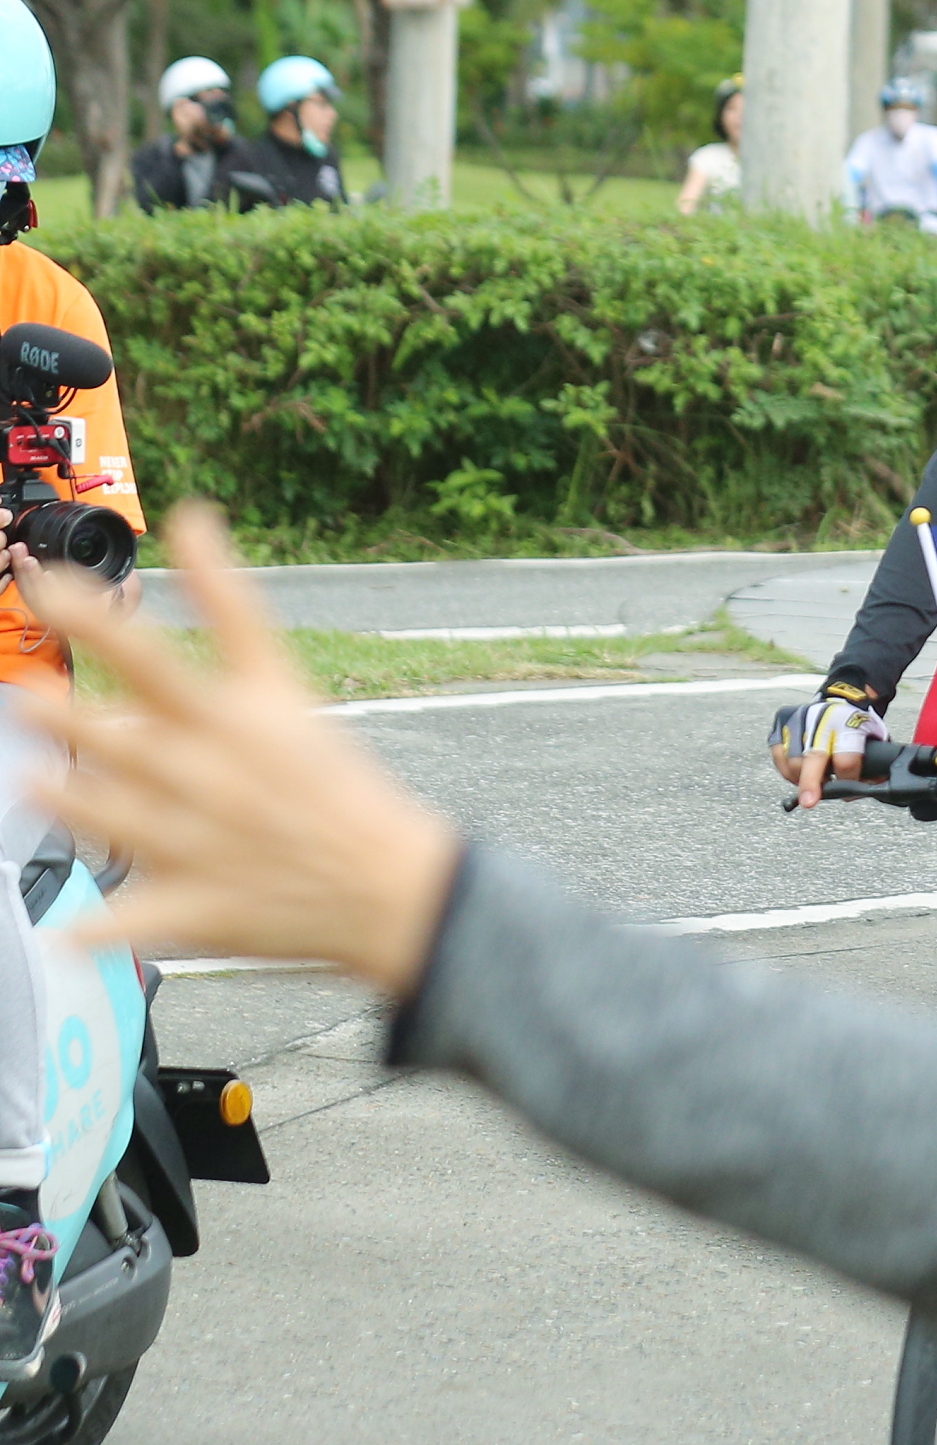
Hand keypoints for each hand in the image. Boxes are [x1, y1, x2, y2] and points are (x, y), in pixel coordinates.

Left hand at [15, 504, 463, 995]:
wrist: (393, 885)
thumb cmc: (335, 782)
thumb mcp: (288, 687)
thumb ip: (228, 608)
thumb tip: (192, 519)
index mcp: (237, 718)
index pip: (155, 654)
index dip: (93, 615)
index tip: (44, 581)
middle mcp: (212, 773)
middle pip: (111, 736)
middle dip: (58, 715)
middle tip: (30, 697)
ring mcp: (199, 841)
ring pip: (101, 817)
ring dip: (59, 796)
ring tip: (36, 779)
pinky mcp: (193, 904)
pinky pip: (128, 918)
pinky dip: (97, 926)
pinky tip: (73, 923)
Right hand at [770, 692, 886, 809]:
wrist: (841, 700)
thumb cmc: (856, 724)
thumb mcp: (873, 739)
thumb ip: (873, 765)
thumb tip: (868, 789)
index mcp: (848, 724)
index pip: (846, 760)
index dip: (847, 780)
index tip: (848, 791)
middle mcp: (821, 720)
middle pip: (813, 757)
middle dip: (810, 783)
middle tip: (809, 802)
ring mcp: (798, 720)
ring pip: (792, 762)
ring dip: (802, 780)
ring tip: (815, 781)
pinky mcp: (781, 724)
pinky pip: (778, 757)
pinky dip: (788, 771)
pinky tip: (800, 772)